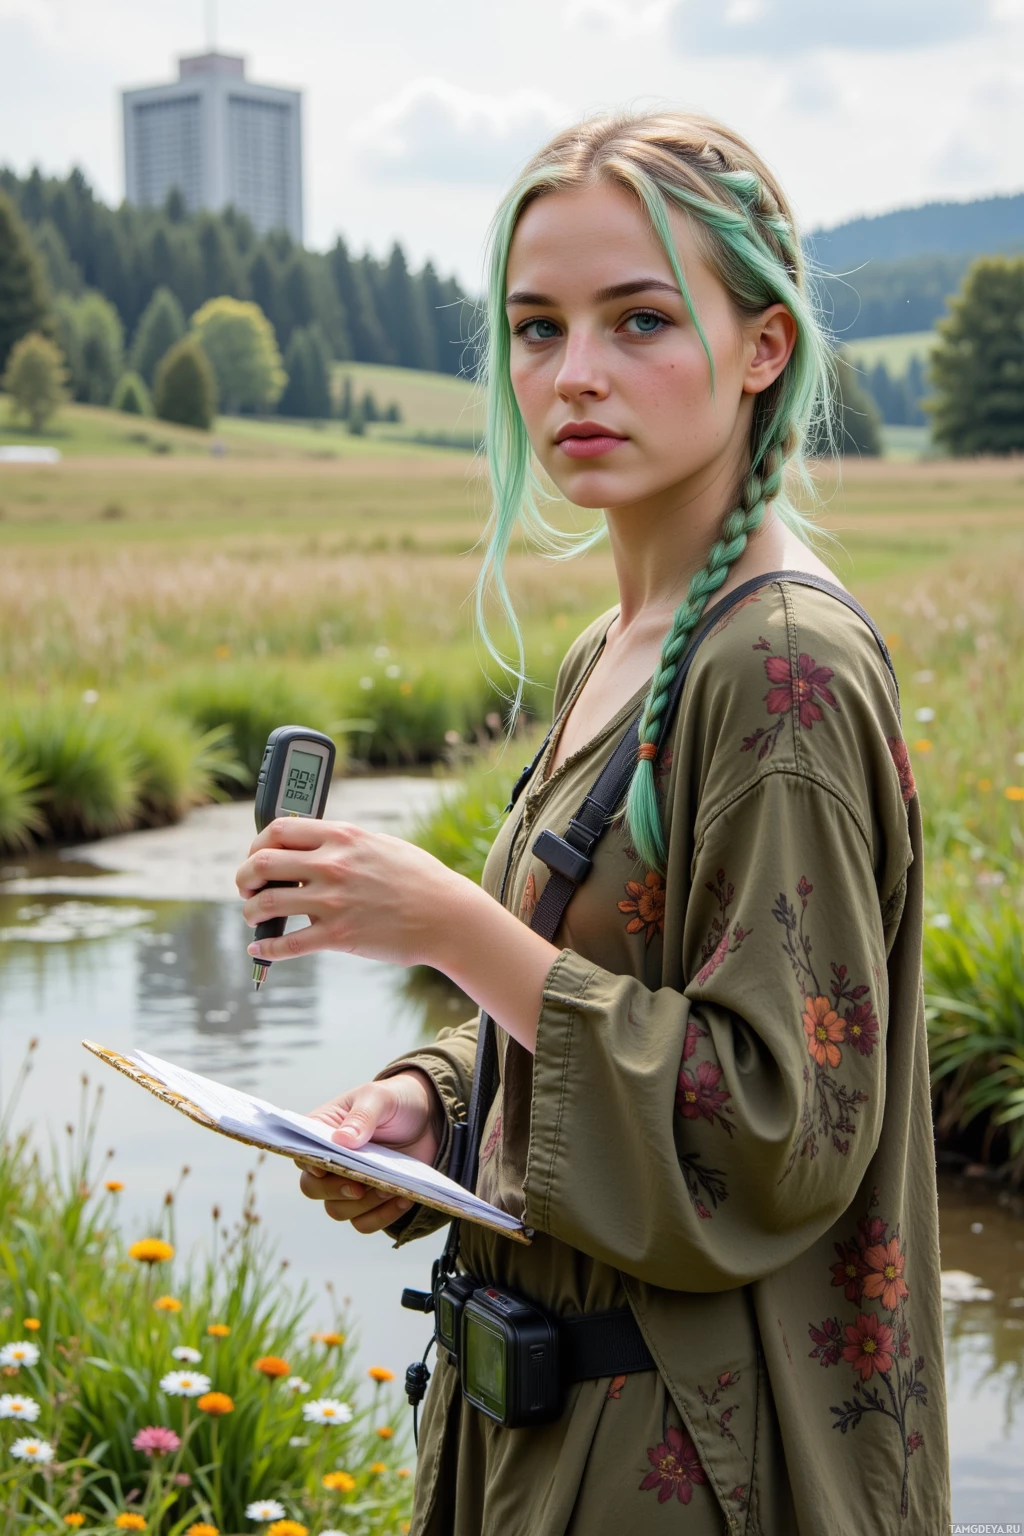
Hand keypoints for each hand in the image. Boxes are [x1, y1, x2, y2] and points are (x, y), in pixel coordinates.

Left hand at [236, 817, 464, 967]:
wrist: (448, 916)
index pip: (278, 830)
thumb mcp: (381, 844)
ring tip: (253, 916)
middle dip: (244, 878)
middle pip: (262, 863)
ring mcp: (333, 902)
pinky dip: (265, 948)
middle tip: (247, 889)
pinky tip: (259, 948)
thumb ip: (345, 843)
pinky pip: (287, 943)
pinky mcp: (338, 936)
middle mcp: (332, 866)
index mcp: (342, 837)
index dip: (256, 843)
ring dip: (250, 912)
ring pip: (267, 903)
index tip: (256, 856)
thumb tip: (313, 845)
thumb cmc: (419, 879)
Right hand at [296, 1069, 443, 1234]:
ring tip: (388, 1188)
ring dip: (362, 1205)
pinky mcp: (370, 1201)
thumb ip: (362, 1115)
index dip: (309, 1163)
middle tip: (359, 1186)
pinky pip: (364, 1222)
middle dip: (334, 1190)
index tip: (324, 1168)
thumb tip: (341, 1140)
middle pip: (312, 1188)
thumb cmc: (395, 1101)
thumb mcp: (380, 1097)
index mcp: (322, 1130)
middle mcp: (329, 1161)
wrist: (428, 1120)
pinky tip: (402, 1199)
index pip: (302, 1153)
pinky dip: (381, 1216)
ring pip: (337, 1210)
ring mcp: (347, 1184)